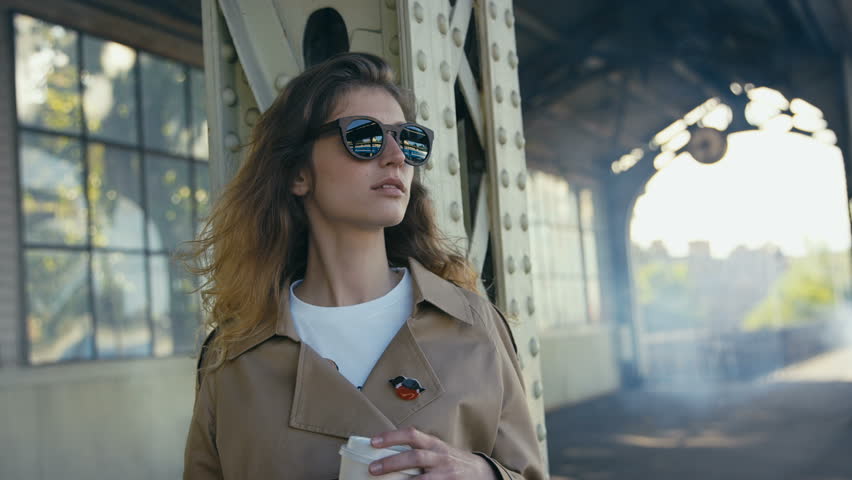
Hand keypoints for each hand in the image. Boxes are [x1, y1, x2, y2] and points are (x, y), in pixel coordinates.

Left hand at [368, 426, 494, 478]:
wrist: (481, 473)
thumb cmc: (452, 460)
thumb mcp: (438, 450)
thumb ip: (419, 450)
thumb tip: (388, 453)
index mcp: (434, 444)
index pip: (411, 435)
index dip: (391, 437)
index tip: (373, 442)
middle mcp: (440, 457)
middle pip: (414, 457)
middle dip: (391, 463)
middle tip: (372, 469)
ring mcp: (444, 475)